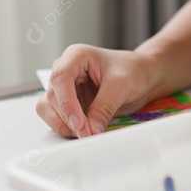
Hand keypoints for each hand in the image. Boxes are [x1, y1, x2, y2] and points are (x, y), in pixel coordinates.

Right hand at [36, 44, 158, 137]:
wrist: (142, 76)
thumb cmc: (133, 70)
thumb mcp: (122, 85)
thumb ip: (104, 107)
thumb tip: (91, 129)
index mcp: (76, 56)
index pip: (61, 78)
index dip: (66, 103)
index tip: (78, 123)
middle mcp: (66, 69)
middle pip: (52, 96)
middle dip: (67, 118)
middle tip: (87, 134)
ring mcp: (66, 87)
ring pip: (49, 108)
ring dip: (63, 125)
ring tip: (86, 133)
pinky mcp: (69, 102)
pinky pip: (58, 117)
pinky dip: (67, 127)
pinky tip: (84, 131)